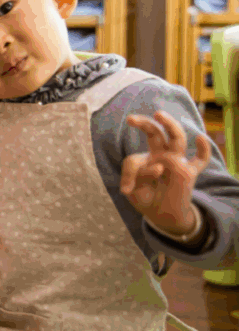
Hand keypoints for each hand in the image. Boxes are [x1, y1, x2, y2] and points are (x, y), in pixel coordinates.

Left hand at [120, 111, 211, 236]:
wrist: (162, 215)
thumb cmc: (146, 198)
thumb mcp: (133, 190)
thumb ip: (136, 176)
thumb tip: (158, 166)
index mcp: (145, 159)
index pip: (134, 159)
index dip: (129, 174)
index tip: (126, 190)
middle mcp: (161, 156)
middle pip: (155, 133)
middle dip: (144, 124)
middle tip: (131, 119)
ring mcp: (176, 162)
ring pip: (176, 138)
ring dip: (169, 125)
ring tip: (158, 115)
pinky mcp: (188, 172)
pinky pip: (200, 160)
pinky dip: (203, 150)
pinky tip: (200, 138)